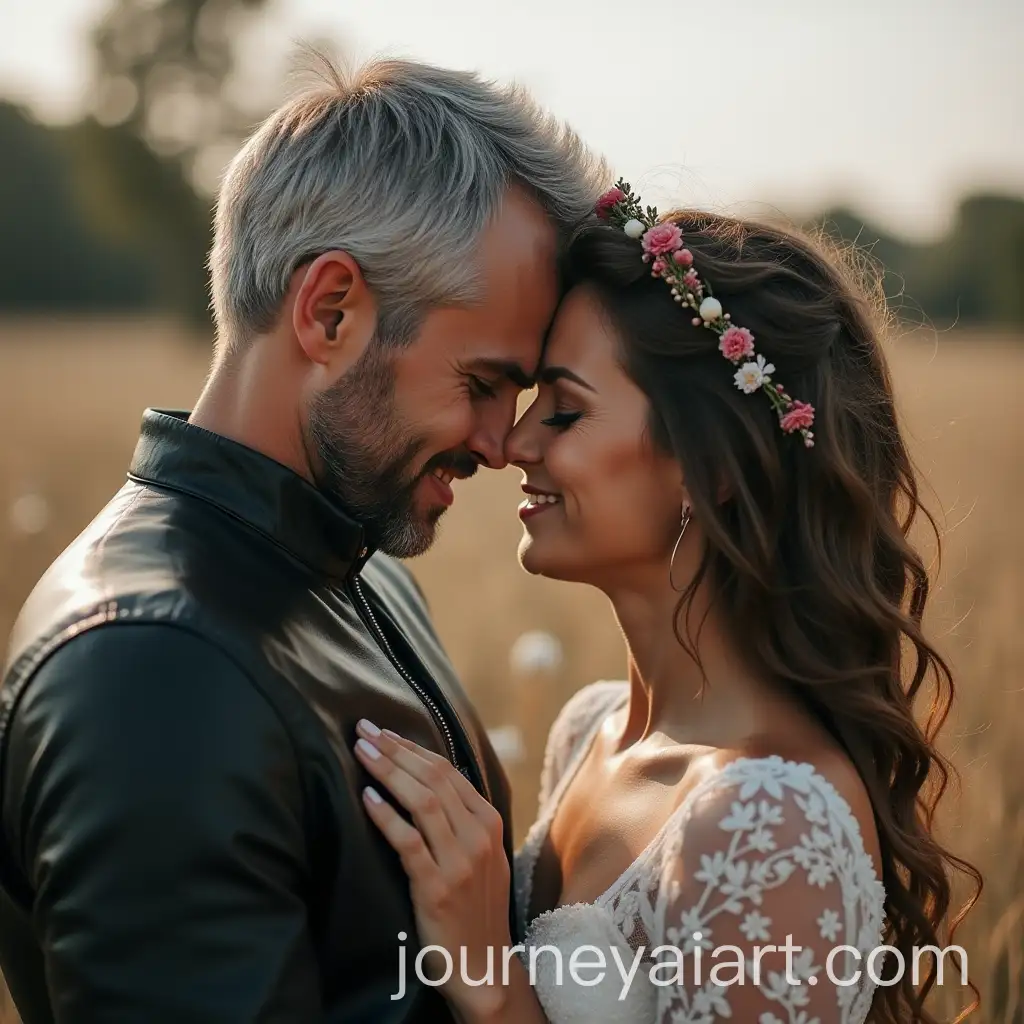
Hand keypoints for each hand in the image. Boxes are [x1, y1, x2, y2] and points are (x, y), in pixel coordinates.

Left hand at [354, 720, 513, 1019]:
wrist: (483, 966)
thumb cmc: (474, 906)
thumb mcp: (481, 854)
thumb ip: (462, 818)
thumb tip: (428, 776)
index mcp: (490, 822)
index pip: (448, 771)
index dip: (413, 747)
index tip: (384, 731)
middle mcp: (478, 836)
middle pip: (434, 778)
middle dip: (395, 750)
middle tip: (364, 729)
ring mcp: (460, 862)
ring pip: (423, 801)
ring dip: (388, 771)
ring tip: (360, 752)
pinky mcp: (437, 887)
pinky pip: (408, 841)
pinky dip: (385, 815)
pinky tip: (366, 797)